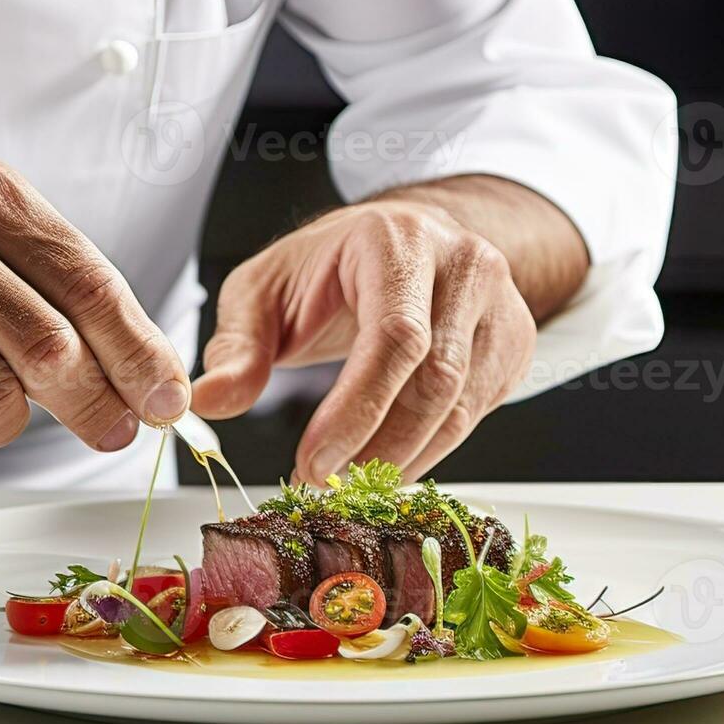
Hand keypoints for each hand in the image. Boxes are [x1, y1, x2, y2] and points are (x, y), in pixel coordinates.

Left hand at [190, 196, 541, 482]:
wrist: (406, 240)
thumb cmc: (331, 266)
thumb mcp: (265, 290)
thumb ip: (237, 346)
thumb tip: (209, 401)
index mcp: (399, 241)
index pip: (396, 337)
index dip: (357, 412)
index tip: (314, 464)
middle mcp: (465, 264)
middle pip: (437, 380)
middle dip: (379, 448)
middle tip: (326, 483)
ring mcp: (501, 304)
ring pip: (462, 407)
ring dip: (404, 458)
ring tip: (353, 478)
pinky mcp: (514, 341)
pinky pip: (477, 413)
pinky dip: (431, 449)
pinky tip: (390, 458)